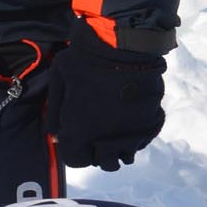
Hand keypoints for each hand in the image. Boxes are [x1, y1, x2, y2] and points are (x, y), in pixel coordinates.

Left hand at [43, 19, 165, 170]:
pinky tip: (130, 120)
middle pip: (104, 163)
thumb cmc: (84, 59)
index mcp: (80, 132)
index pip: (75, 160)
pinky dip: (136, 136)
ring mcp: (131, 133)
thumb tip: (55, 136)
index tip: (76, 139)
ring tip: (115, 128)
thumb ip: (56, 112)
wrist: (123, 43)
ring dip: (119, 146)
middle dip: (98, 153)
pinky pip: (143, 141)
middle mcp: (107, 140)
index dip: (74, 151)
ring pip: (126, 155)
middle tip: (97, 134)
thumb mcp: (59, 80)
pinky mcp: (150, 123)